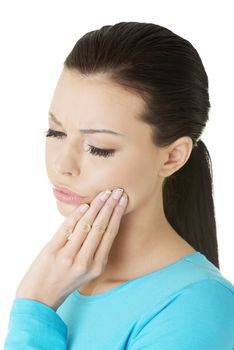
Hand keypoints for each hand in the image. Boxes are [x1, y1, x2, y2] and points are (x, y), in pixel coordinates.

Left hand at [15, 188, 127, 310]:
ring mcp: (68, 257)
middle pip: (101, 227)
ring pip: (86, 225)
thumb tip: (99, 221)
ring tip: (104, 193)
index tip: (123, 200)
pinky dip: (77, 215)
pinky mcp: (53, 252)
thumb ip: (94, 250)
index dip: (117, 215)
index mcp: (97, 266)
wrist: (39, 298)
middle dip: (111, 206)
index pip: (110, 234)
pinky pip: (67, 228)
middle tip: (117, 190)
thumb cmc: (64, 281)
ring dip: (97, 206)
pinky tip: (85, 205)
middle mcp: (85, 262)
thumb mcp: (86, 271)